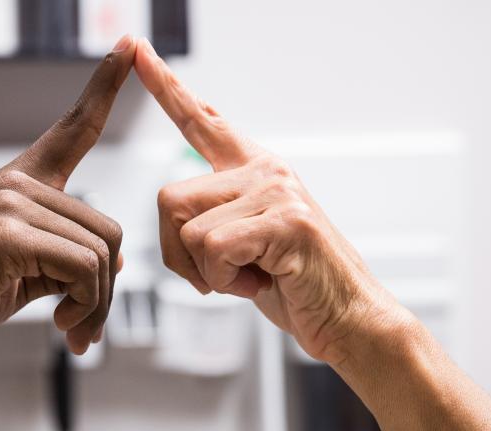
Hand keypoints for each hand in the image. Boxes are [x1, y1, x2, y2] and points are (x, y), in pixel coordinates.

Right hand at [0, 35, 136, 430]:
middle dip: (103, 288)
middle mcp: (17, 184)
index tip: (128, 47)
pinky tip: (63, 330)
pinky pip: (85, 268)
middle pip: (106, 229)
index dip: (103, 88)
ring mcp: (12, 203)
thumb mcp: (16, 274)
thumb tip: (115, 260)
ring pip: (101, 253)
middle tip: (82, 328)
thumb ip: (62, 258)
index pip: (70, 130)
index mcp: (16, 186)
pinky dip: (85, 307)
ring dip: (95, 304)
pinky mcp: (9, 234)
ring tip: (72, 333)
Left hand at [135, 40, 406, 365]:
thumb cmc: (296, 287)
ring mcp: (277, 191)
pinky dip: (225, 280)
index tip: (140, 51)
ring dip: (207, 271)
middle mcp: (264, 170)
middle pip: (169, 198)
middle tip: (221, 276)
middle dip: (177, 253)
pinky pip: (213, 248)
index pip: (202, 121)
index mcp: (254, 171)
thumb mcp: (246, 247)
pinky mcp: (285, 219)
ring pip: (188, 228)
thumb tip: (177, 222)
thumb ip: (214, 221)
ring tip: (250, 277)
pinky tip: (260, 282)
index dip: (167, 88)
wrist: (350, 319)